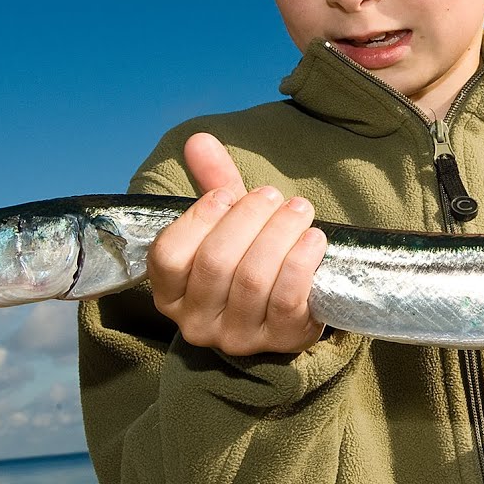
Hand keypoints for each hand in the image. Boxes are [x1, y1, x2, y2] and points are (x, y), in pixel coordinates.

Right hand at [147, 132, 327, 355]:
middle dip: (247, 219)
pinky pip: (289, 301)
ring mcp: (238, 337)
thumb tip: (199, 140)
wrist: (287, 310)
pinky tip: (314, 239)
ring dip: (279, 234)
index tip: (227, 194)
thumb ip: (211, 184)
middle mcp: (197, 322)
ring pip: (253, 280)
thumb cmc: (247, 259)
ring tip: (298, 208)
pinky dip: (301, 264)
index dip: (198, 219)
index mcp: (171, 293)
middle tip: (271, 195)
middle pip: (215, 263)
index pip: (169, 256)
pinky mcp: (281, 343)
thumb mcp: (226, 225)